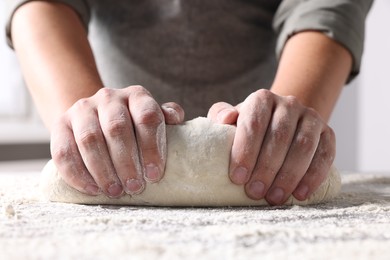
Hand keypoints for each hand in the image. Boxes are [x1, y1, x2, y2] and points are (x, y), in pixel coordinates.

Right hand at [50, 85, 183, 197]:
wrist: (96, 117)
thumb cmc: (134, 124)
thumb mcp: (153, 118)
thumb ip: (166, 118)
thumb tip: (176, 120)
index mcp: (136, 95)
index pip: (146, 117)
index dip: (151, 147)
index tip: (154, 175)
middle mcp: (108, 97)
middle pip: (117, 128)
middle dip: (127, 162)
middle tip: (135, 187)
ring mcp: (82, 109)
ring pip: (89, 139)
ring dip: (103, 170)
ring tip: (115, 192)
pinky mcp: (60, 124)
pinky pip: (64, 151)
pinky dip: (77, 174)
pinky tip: (92, 190)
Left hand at [208, 89, 334, 204]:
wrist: (281, 125)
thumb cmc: (250, 127)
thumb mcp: (232, 119)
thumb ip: (221, 115)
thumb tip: (225, 119)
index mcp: (262, 99)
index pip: (254, 123)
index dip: (245, 151)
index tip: (237, 178)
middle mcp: (289, 104)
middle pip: (280, 136)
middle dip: (266, 168)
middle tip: (254, 192)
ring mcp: (311, 118)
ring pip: (304, 146)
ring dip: (289, 175)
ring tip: (274, 198)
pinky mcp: (328, 134)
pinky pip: (326, 155)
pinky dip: (313, 176)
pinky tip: (300, 194)